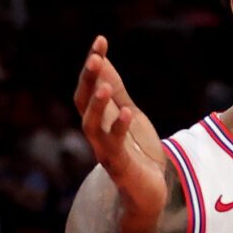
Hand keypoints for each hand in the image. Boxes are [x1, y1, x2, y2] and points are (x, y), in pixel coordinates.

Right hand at [75, 37, 167, 223]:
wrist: (149, 191)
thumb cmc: (137, 152)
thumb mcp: (129, 114)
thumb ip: (116, 91)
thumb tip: (102, 59)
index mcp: (99, 118)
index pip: (89, 87)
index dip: (93, 64)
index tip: (101, 41)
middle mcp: (96, 133)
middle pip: (83, 103)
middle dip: (88, 80)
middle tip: (94, 58)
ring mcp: (105, 150)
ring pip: (91, 126)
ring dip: (96, 105)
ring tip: (104, 86)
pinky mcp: (120, 166)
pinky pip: (114, 146)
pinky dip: (119, 128)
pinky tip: (127, 113)